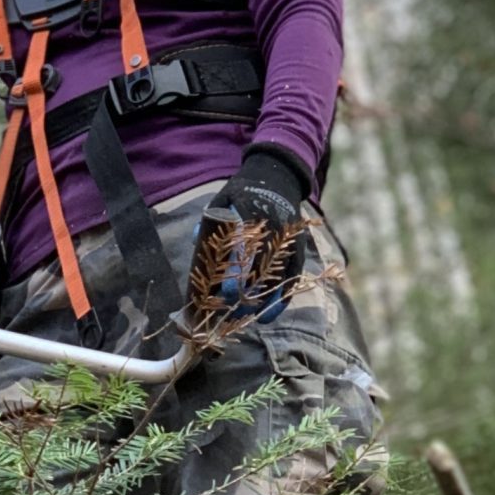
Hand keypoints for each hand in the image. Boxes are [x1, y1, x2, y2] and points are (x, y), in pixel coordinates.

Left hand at [193, 144, 310, 323]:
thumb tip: (194, 241)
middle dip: (253, 293)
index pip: (247, 252)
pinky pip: (295, 272)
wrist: (278, 175)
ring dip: (272, 298)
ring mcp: (291, 237)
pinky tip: (275, 310)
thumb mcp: (223, 196)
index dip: (238, 276)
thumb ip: (210, 218)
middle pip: (266, 268)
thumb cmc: (245, 188)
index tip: (226, 295)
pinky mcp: (300, 244)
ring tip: (259, 319)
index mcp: (256, 216)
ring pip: (284, 274)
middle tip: (237, 312)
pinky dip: (286, 292)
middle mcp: (277, 228)